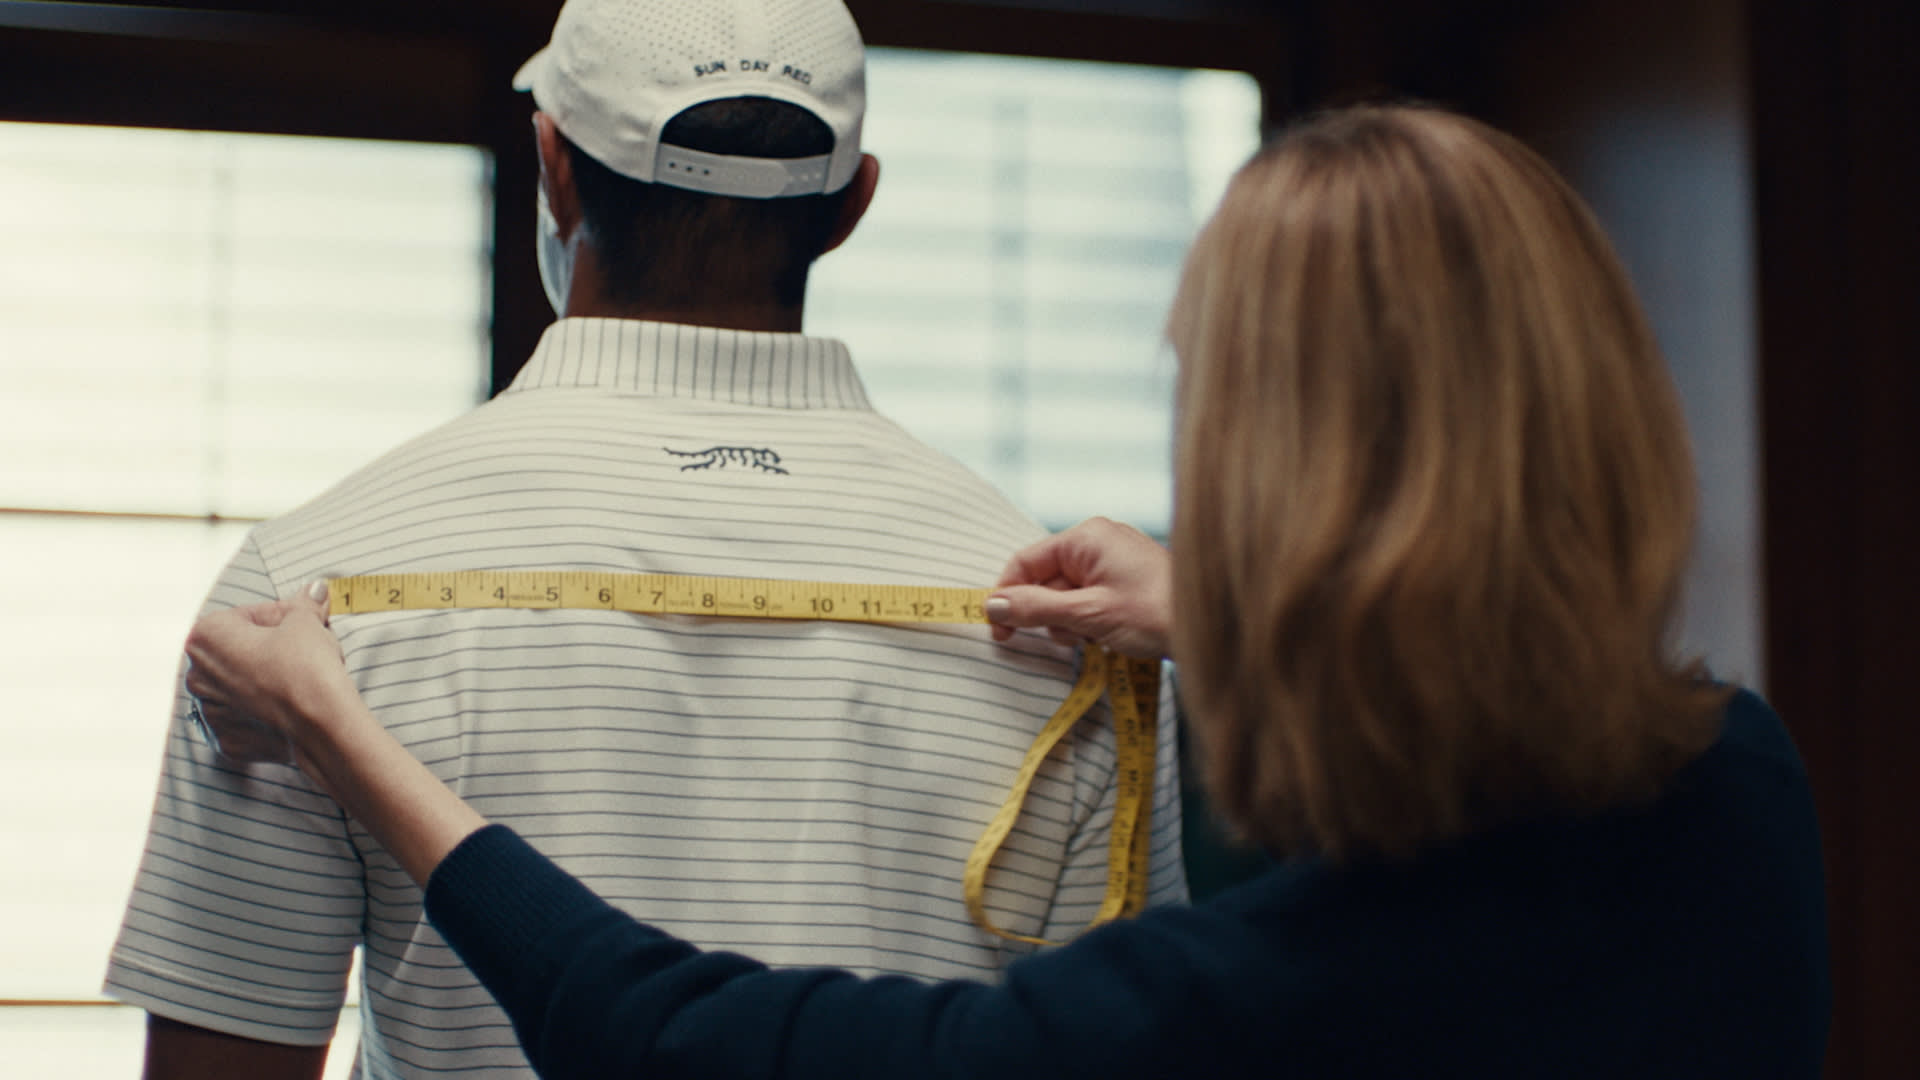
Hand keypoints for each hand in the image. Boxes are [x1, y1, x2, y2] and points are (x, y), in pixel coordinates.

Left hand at [183, 582, 360, 768]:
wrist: (323, 726)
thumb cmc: (307, 670)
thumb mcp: (308, 623)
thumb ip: (304, 605)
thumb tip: (314, 591)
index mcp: (206, 637)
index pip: (247, 615)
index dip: (283, 615)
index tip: (305, 622)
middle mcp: (197, 675)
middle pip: (240, 650)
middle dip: (272, 646)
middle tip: (306, 647)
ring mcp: (210, 712)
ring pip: (241, 684)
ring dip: (266, 677)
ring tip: (300, 677)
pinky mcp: (228, 739)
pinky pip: (245, 716)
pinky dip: (264, 709)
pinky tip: (291, 704)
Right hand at [986, 517, 1173, 660]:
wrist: (1212, 627)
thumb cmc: (1155, 614)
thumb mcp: (1088, 614)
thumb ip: (1037, 608)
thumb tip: (992, 606)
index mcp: (1086, 538)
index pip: (1026, 561)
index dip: (1007, 595)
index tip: (998, 629)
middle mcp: (1098, 542)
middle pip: (1046, 579)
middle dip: (1046, 614)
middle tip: (1059, 640)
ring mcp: (1114, 561)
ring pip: (1067, 594)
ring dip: (1068, 622)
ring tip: (1092, 638)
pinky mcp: (1126, 581)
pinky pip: (1089, 599)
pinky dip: (1088, 622)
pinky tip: (1105, 637)